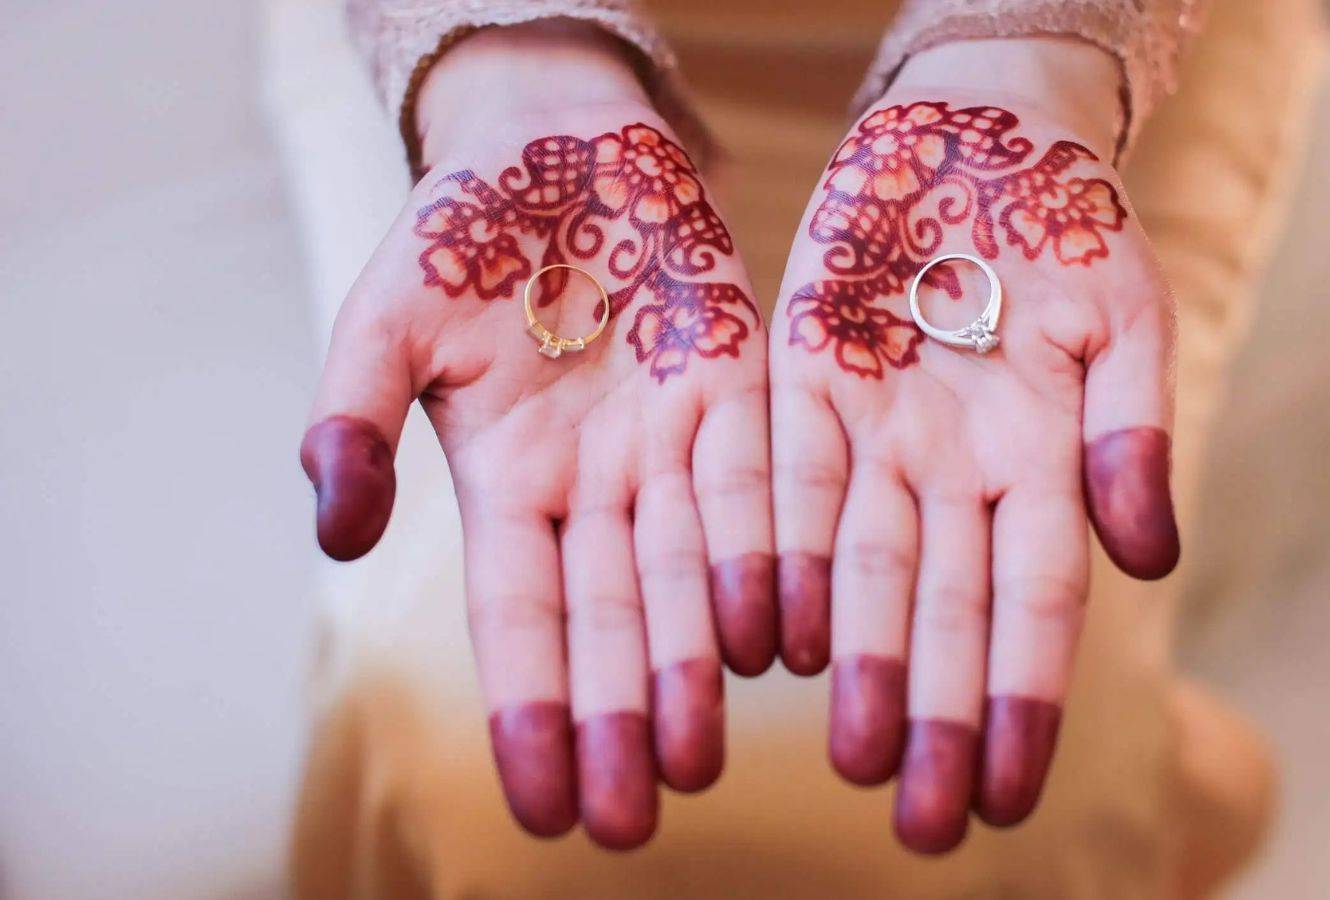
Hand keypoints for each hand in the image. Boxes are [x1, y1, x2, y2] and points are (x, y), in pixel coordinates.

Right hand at [299, 23, 773, 849]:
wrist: (562, 144)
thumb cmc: (461, 232)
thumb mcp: (383, 318)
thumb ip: (353, 422)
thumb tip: (334, 533)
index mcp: (508, 482)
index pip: (519, 618)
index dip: (530, 709)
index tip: (543, 807)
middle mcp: (596, 485)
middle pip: (613, 618)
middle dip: (620, 717)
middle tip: (636, 819)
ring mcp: (670, 443)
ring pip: (691, 570)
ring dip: (697, 662)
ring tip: (704, 754)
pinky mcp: (739, 390)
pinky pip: (758, 481)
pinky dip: (771, 553)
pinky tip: (792, 632)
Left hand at [769, 38, 1179, 852]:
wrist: (974, 133)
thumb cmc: (1067, 220)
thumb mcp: (1123, 314)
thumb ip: (1132, 435)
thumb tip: (1153, 559)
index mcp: (1040, 462)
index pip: (1032, 605)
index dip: (1023, 701)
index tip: (1011, 796)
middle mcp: (952, 470)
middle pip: (941, 612)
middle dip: (932, 718)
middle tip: (920, 826)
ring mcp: (874, 435)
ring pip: (859, 568)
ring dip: (855, 664)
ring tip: (849, 759)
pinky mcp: (802, 387)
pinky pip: (783, 483)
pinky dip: (776, 557)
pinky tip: (768, 638)